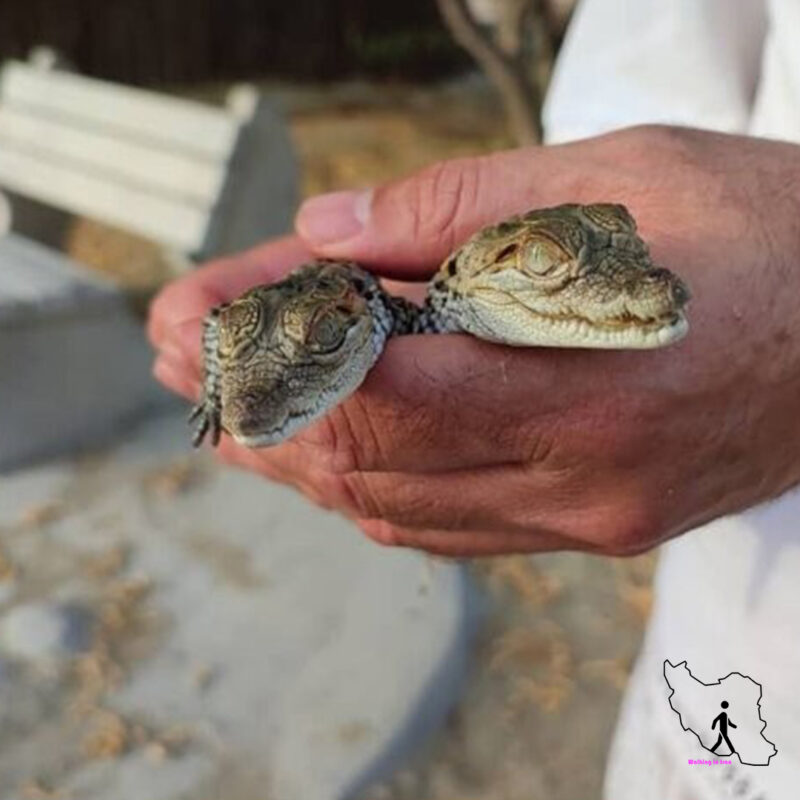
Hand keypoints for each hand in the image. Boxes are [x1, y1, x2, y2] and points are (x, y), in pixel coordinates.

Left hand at [149, 126, 799, 556]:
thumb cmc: (764, 231)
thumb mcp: (622, 175)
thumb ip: (460, 210)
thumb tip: (330, 231)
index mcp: (596, 374)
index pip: (380, 384)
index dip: (273, 352)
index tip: (201, 321)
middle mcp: (586, 472)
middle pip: (371, 460)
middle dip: (261, 406)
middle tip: (185, 362)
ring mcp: (589, 513)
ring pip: (398, 508)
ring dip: (302, 456)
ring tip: (225, 412)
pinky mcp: (594, 523)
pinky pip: (450, 527)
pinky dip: (371, 488)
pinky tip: (323, 456)